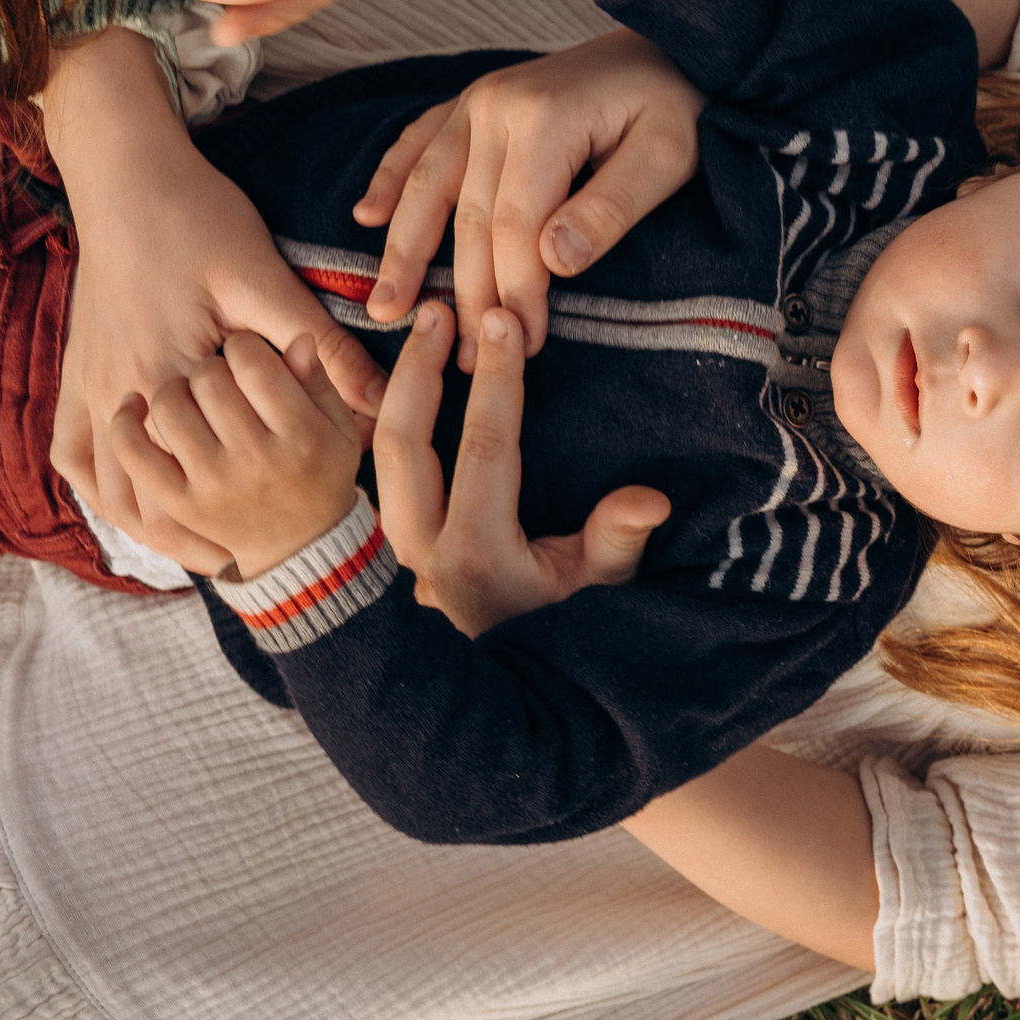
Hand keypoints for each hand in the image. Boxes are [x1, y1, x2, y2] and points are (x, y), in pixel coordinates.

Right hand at [43, 33, 387, 565]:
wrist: (126, 174)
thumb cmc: (202, 218)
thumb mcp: (269, 280)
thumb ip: (320, 347)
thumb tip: (380, 400)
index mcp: (171, 370)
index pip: (205, 468)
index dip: (240, 514)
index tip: (281, 548)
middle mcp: (120, 388)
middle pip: (150, 492)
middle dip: (192, 535)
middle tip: (243, 566)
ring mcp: (90, 383)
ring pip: (105, 485)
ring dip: (145, 523)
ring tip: (194, 551)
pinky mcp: (76, 371)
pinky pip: (73, 452)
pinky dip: (101, 487)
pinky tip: (134, 505)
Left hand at [104, 332, 363, 578]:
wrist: (301, 546)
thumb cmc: (322, 475)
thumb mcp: (340, 426)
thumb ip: (318, 381)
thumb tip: (298, 341)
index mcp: (301, 436)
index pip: (253, 363)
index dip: (245, 346)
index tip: (247, 352)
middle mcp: (256, 461)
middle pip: (209, 380)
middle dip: (210, 366)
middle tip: (217, 375)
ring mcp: (213, 484)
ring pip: (169, 408)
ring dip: (172, 388)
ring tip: (185, 391)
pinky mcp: (180, 503)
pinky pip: (134, 455)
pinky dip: (125, 425)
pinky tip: (133, 406)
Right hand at [353, 29, 706, 368]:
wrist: (670, 46)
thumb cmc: (676, 106)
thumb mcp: (667, 158)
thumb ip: (611, 210)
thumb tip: (553, 264)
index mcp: (544, 119)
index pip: (516, 226)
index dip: (516, 291)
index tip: (524, 344)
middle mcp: (496, 105)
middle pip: (468, 218)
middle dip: (466, 294)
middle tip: (465, 360)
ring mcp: (477, 99)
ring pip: (428, 186)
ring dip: (403, 251)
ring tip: (383, 309)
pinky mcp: (473, 100)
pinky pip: (419, 141)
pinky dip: (390, 179)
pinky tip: (367, 216)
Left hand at [375, 300, 670, 633]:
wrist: (495, 707)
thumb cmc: (556, 642)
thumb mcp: (598, 595)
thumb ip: (616, 541)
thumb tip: (649, 497)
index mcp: (475, 553)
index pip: (486, 447)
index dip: (497, 381)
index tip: (501, 323)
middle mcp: (420, 549)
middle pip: (403, 441)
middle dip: (420, 369)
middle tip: (440, 311)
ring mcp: (393, 551)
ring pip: (375, 456)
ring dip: (394, 391)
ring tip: (415, 335)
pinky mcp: (382, 550)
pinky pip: (370, 476)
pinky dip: (375, 424)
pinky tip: (389, 384)